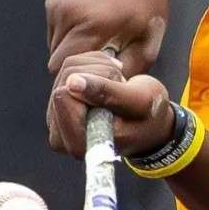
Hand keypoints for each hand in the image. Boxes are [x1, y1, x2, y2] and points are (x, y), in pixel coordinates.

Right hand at [45, 0, 181, 75]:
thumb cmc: (149, 0)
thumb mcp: (148, 40)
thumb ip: (128, 70)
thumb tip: (109, 92)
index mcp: (93, 24)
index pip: (66, 69)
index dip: (80, 78)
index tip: (99, 78)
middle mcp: (69, 12)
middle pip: (56, 60)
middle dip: (75, 67)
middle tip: (99, 63)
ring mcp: (58, 2)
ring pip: (54, 45)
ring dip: (72, 50)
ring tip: (99, 41)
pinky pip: (55, 29)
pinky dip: (70, 34)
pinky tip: (92, 24)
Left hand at [46, 51, 175, 158]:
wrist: (150, 121)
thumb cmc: (149, 115)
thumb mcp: (139, 101)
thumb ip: (107, 93)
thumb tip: (71, 83)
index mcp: (79, 143)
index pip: (64, 96)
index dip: (93, 83)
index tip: (117, 89)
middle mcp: (62, 135)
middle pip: (65, 79)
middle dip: (97, 74)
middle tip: (120, 86)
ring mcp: (58, 118)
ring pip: (68, 69)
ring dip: (98, 68)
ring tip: (117, 83)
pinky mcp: (60, 102)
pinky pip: (70, 66)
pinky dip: (93, 65)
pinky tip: (109, 78)